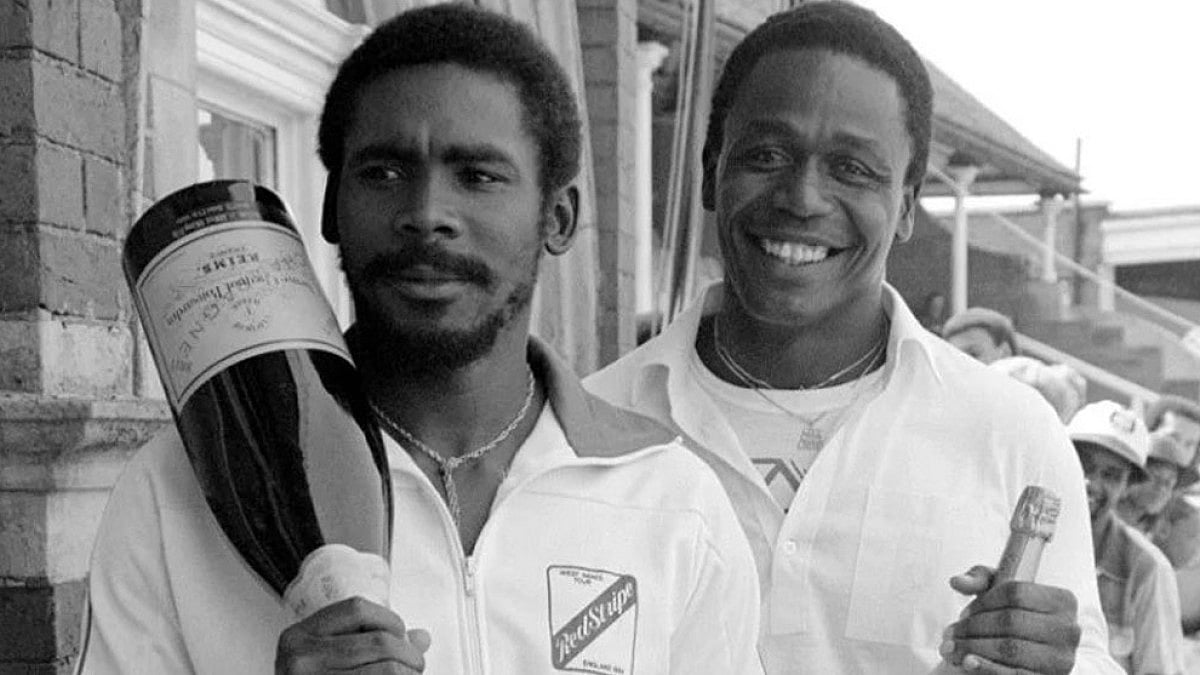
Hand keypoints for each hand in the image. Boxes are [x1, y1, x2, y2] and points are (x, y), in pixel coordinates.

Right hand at [275, 597, 430, 673]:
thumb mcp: (324, 658)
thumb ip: (368, 641)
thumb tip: (421, 639)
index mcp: (299, 637)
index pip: (356, 608)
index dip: (389, 619)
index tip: (400, 634)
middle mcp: (302, 659)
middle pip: (379, 642)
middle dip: (409, 653)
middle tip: (416, 663)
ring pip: (388, 670)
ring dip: (409, 672)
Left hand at [940, 565, 1079, 673]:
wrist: (1032, 658)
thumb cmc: (1016, 618)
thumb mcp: (1001, 593)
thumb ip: (980, 580)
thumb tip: (957, 582)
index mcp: (1061, 600)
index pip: (1015, 592)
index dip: (983, 601)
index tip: (963, 613)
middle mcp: (1068, 629)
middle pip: (1011, 621)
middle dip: (972, 627)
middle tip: (949, 634)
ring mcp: (1062, 658)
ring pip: (1011, 648)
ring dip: (974, 648)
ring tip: (952, 649)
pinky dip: (988, 668)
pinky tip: (968, 662)